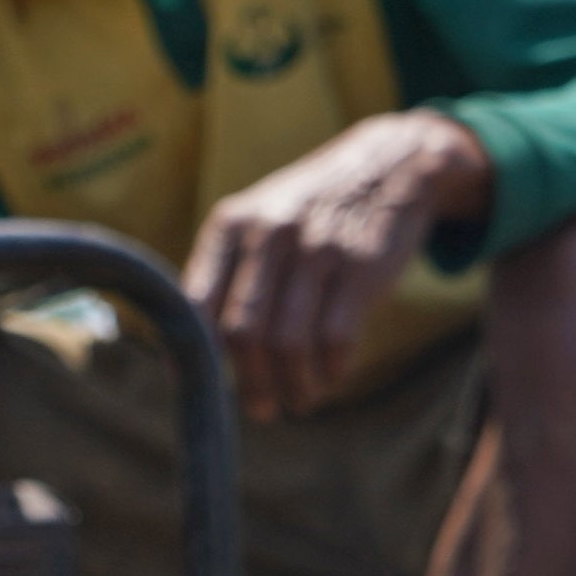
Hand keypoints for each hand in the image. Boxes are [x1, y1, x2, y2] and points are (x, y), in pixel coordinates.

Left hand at [186, 111, 494, 417]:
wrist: (389, 165)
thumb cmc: (308, 211)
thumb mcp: (256, 220)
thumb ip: (222, 274)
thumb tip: (186, 354)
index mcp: (230, 225)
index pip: (197, 305)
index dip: (196, 357)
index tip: (205, 390)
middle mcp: (269, 233)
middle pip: (243, 333)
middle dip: (251, 384)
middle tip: (262, 410)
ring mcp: (317, 249)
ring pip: (289, 343)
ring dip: (293, 386)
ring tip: (299, 400)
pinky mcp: (362, 267)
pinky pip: (336, 338)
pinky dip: (331, 370)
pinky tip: (329, 376)